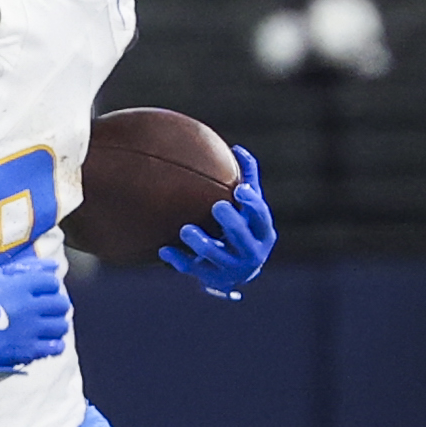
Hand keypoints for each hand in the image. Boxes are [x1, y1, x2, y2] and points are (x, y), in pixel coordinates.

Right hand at [0, 254, 70, 377]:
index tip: (42, 292)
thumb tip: (55, 266)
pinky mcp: (29, 350)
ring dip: (56, 325)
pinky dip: (54, 344)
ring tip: (46, 326)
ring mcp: (30, 330)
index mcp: (19, 287)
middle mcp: (28, 307)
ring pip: (61, 326)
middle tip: (47, 309)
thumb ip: (26, 267)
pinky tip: (45, 341)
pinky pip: (56, 346)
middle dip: (57, 305)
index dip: (50, 287)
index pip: (52, 282)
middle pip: (61, 304)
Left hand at [159, 146, 273, 297]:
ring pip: (215, 256)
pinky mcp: (211, 278)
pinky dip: (178, 260)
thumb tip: (238, 148)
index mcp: (262, 232)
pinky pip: (193, 269)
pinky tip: (163, 250)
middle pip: (241, 237)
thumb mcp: (248, 208)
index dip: (253, 204)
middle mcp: (251, 253)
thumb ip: (247, 180)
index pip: (261, 217)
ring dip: (201, 243)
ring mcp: (231, 268)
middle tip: (217, 206)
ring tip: (185, 229)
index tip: (240, 189)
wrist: (237, 272)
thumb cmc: (243, 228)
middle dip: (230, 222)